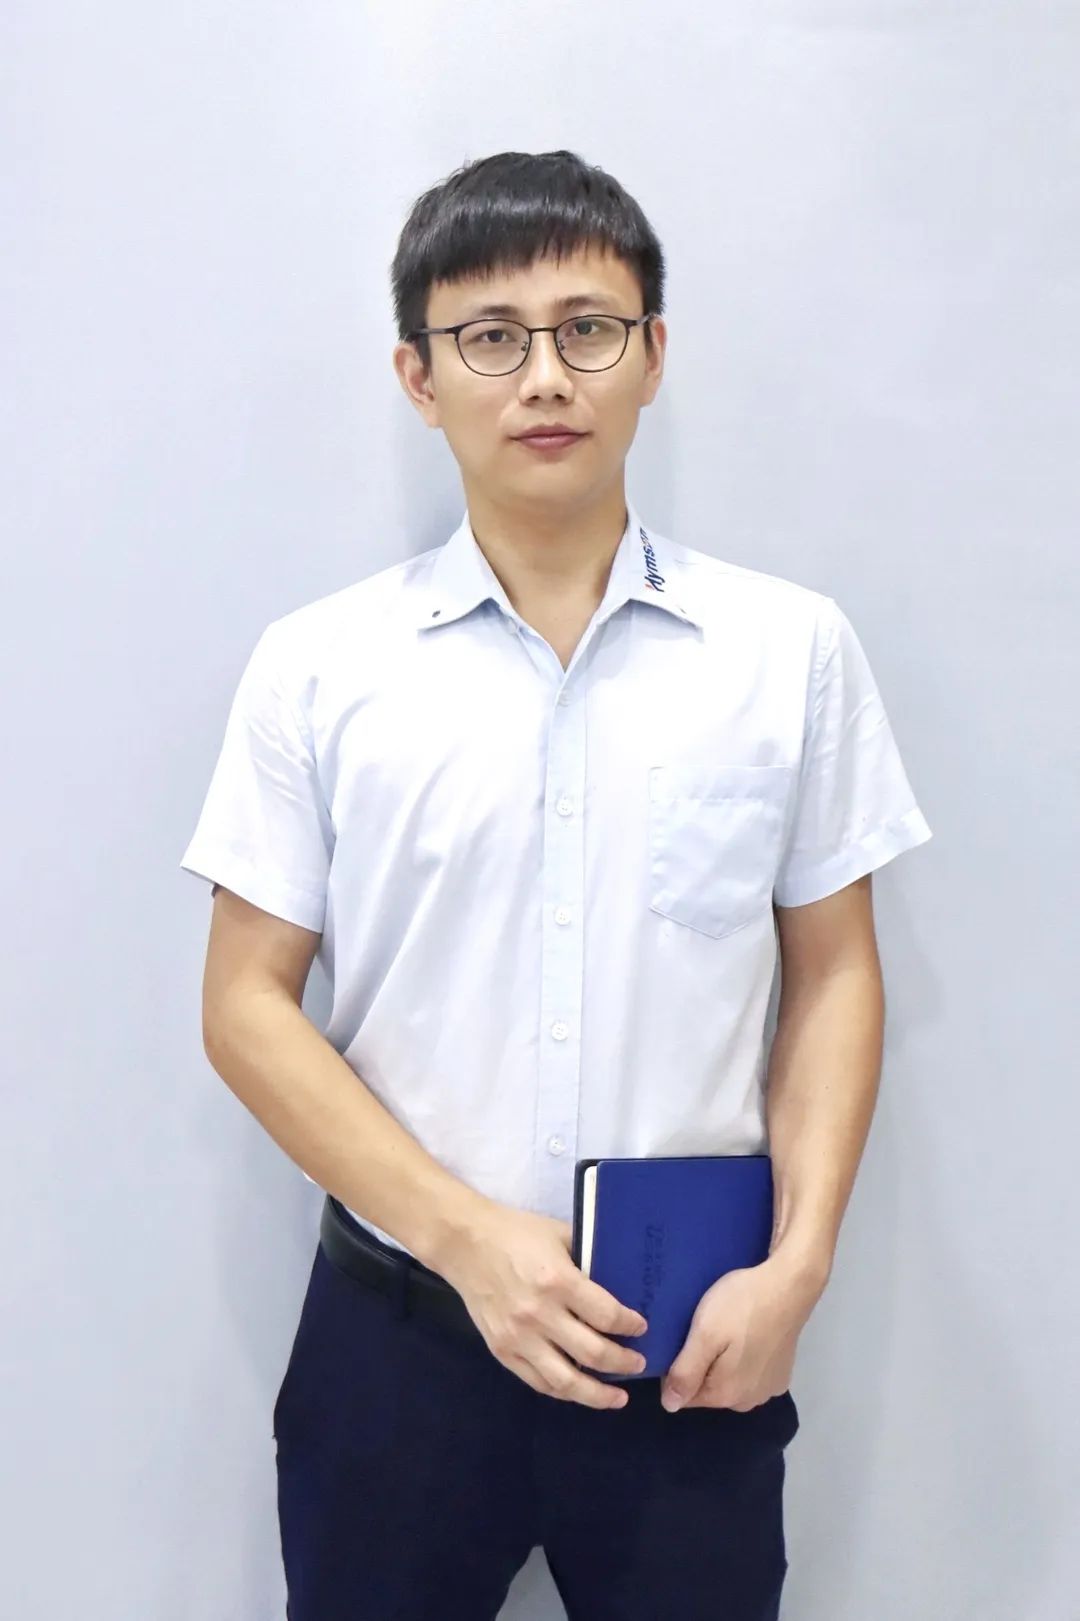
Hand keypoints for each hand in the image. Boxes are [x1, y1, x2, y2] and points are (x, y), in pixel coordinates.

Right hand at [435, 1201, 649, 1409]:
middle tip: (640, 1362)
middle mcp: (540, 1315)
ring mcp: (518, 1338)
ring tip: (618, 1397)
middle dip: (624, 1362)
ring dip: (598, 1394)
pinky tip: (581, 1392)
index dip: (631, 1326)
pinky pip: (539, 1382)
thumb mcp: (559, 1234)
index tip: (642, 1327)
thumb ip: (588, 1260)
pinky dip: (564, 1391)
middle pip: (593, 1353)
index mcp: (558, 1281)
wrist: (464, 1243)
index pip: (607, 1315)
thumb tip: (621, 1282)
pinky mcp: (502, 1351)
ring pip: (566, 1381)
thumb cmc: (516, 1232)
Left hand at [660, 1255, 822, 1412]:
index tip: (684, 1339)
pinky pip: (751, 1373)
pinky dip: (745, 1358)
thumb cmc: (742, 1306)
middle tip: (705, 1330)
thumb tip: (670, 1406)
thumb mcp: (704, 1334)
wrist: (789, 1284)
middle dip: (702, 1365)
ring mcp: (769, 1388)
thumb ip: (685, 1373)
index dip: (677, 1369)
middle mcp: (750, 1400)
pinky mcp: (782, 1372)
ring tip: (726, 1329)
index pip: (686, 1396)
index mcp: (727, 1395)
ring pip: (731, 1380)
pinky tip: (747, 1334)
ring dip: (724, 1362)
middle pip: (710, 1389)